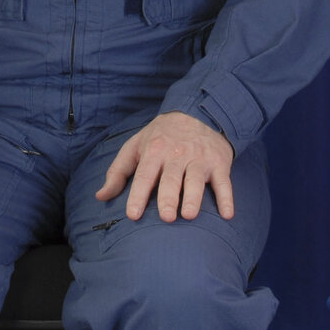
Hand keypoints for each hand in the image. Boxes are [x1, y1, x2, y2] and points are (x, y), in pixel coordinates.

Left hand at [95, 111, 235, 222]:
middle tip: (166, 217)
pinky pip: (224, 183)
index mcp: (155, 151)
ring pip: (196, 180)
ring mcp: (200, 159)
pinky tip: (227, 215)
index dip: (138, 195)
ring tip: (189, 215)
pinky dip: (227, 198)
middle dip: (169, 198)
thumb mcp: (136, 146)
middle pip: (172, 179)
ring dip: (194, 198)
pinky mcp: (219, 164)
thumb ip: (118, 172)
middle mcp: (177, 155)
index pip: (145, 175)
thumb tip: (101, 196)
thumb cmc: (162, 136)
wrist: (199, 112)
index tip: (132, 215)